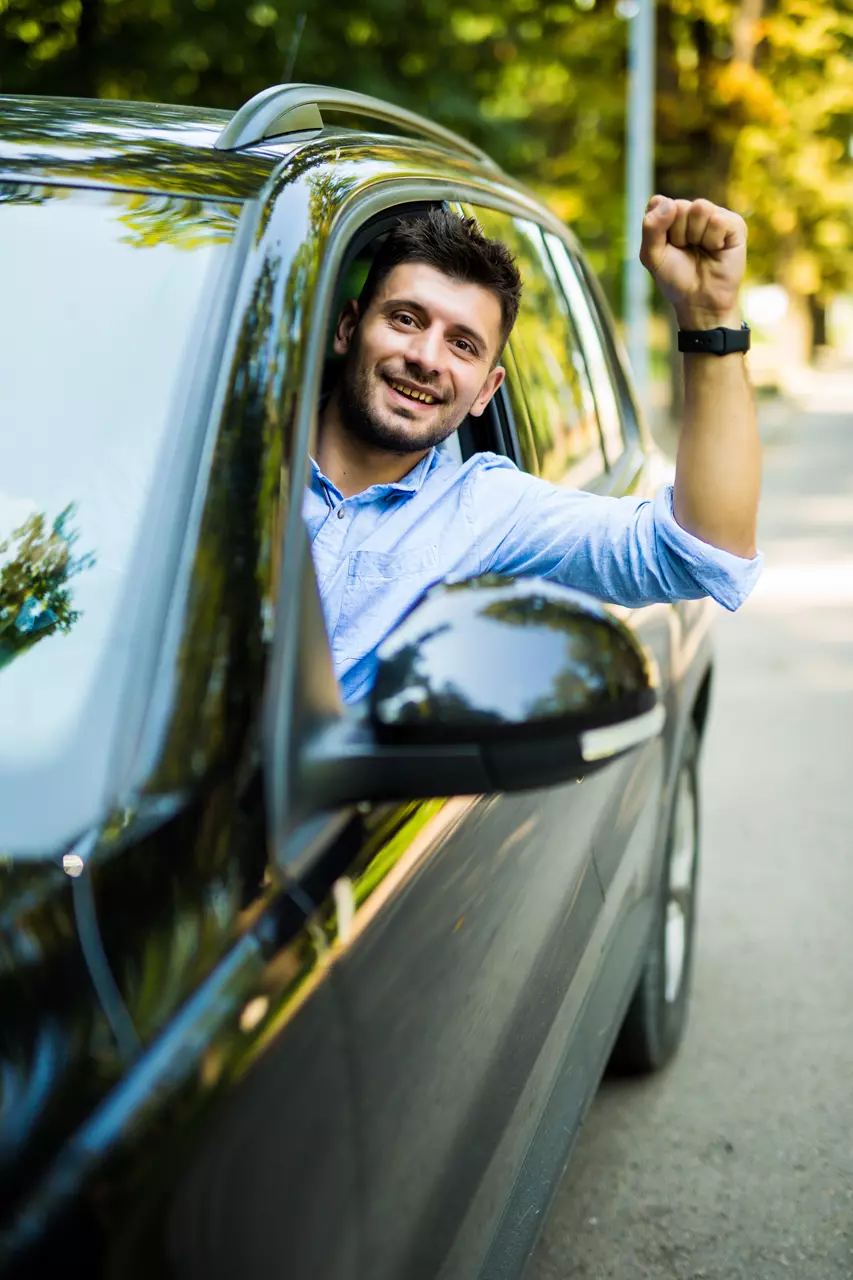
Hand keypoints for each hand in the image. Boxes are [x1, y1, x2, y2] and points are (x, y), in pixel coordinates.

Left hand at [640, 196, 746, 330]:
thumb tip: (669, 202)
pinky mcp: (735, 224)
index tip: (665, 246)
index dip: (659, 228)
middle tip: (685, 250)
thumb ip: (650, 227)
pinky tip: (716, 250)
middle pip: (679, 206)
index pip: (659, 203)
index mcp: (672, 215)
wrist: (699, 301)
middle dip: (677, 234)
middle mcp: (693, 211)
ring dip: (696, 236)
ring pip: (700, 208)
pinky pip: (718, 220)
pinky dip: (713, 240)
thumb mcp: (652, 255)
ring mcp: (715, 215)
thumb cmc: (675, 278)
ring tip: (701, 249)